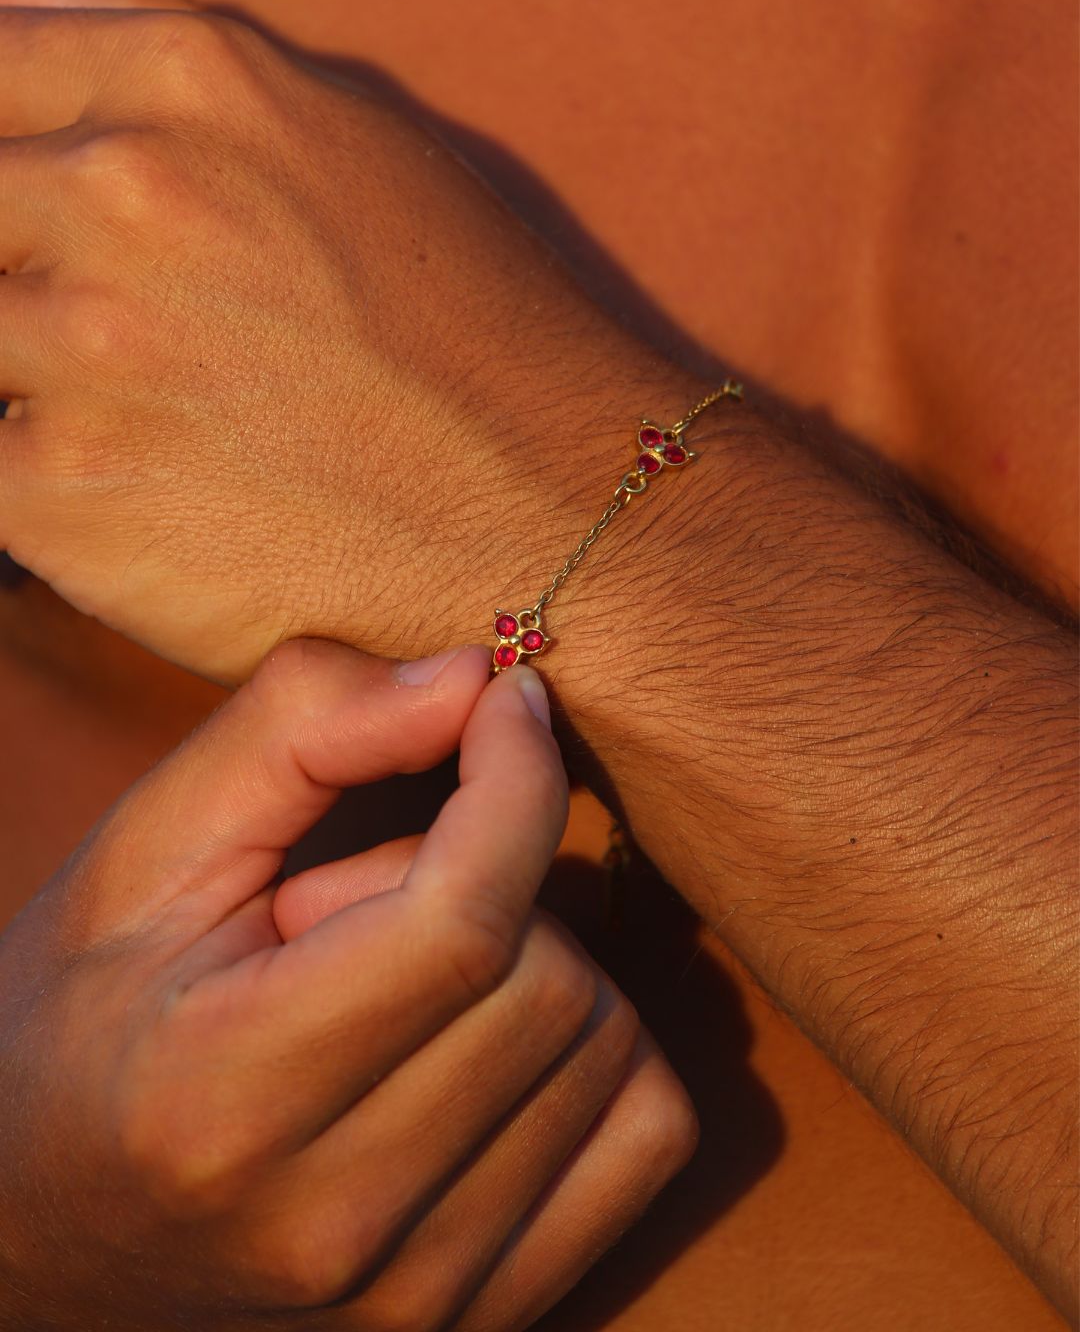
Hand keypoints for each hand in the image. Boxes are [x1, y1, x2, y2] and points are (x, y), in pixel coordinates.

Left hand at [0, 0, 686, 680]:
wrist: (554, 521)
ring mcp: (83, 352)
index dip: (7, 151)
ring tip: (155, 419)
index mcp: (190, 88)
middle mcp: (123, 199)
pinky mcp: (64, 499)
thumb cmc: (470, 332)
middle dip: (20, 274)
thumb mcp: (341, 139)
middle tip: (139, 343)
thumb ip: (148, 43)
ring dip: (28, 376)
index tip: (45, 226)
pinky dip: (36, 479)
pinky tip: (138, 492)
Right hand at [0, 639, 695, 1329]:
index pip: (463, 922)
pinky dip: (605, 1052)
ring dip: (539, 961)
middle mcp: (336, 1224)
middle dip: (486, 879)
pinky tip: (496, 1034)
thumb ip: (298, 731)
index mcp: (224, 1100)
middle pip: (548, 979)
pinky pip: (650, 1135)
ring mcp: (420, 1297)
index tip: (505, 703)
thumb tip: (475, 679)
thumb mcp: (146, 851)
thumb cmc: (81, 1021)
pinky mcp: (483, 1317)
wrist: (40, 1234)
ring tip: (398, 981)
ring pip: (609, 1048)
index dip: (514, 778)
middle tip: (360, 898)